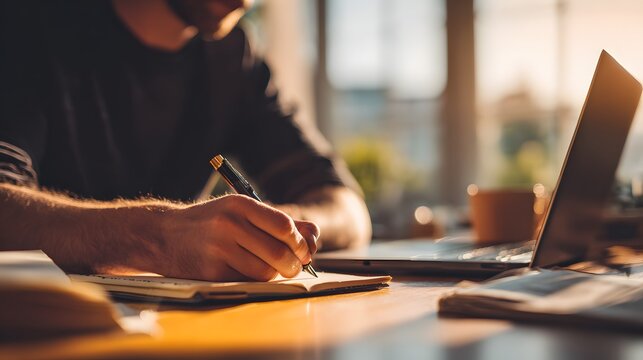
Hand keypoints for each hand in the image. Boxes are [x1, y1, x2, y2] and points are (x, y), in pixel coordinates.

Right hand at [151, 195, 319, 281]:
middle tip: (294, 267)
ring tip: (271, 269)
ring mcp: (218, 249)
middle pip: (278, 252)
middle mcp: (229, 225)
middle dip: (293, 264)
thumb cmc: (211, 222)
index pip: (283, 225)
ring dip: (274, 275)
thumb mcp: (240, 211)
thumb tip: (313, 236)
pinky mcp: (211, 273)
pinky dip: (255, 281)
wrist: (164, 235)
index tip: (304, 251)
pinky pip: (246, 282)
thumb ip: (277, 221)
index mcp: (240, 205)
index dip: (300, 242)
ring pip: (264, 271)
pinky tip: (250, 273)